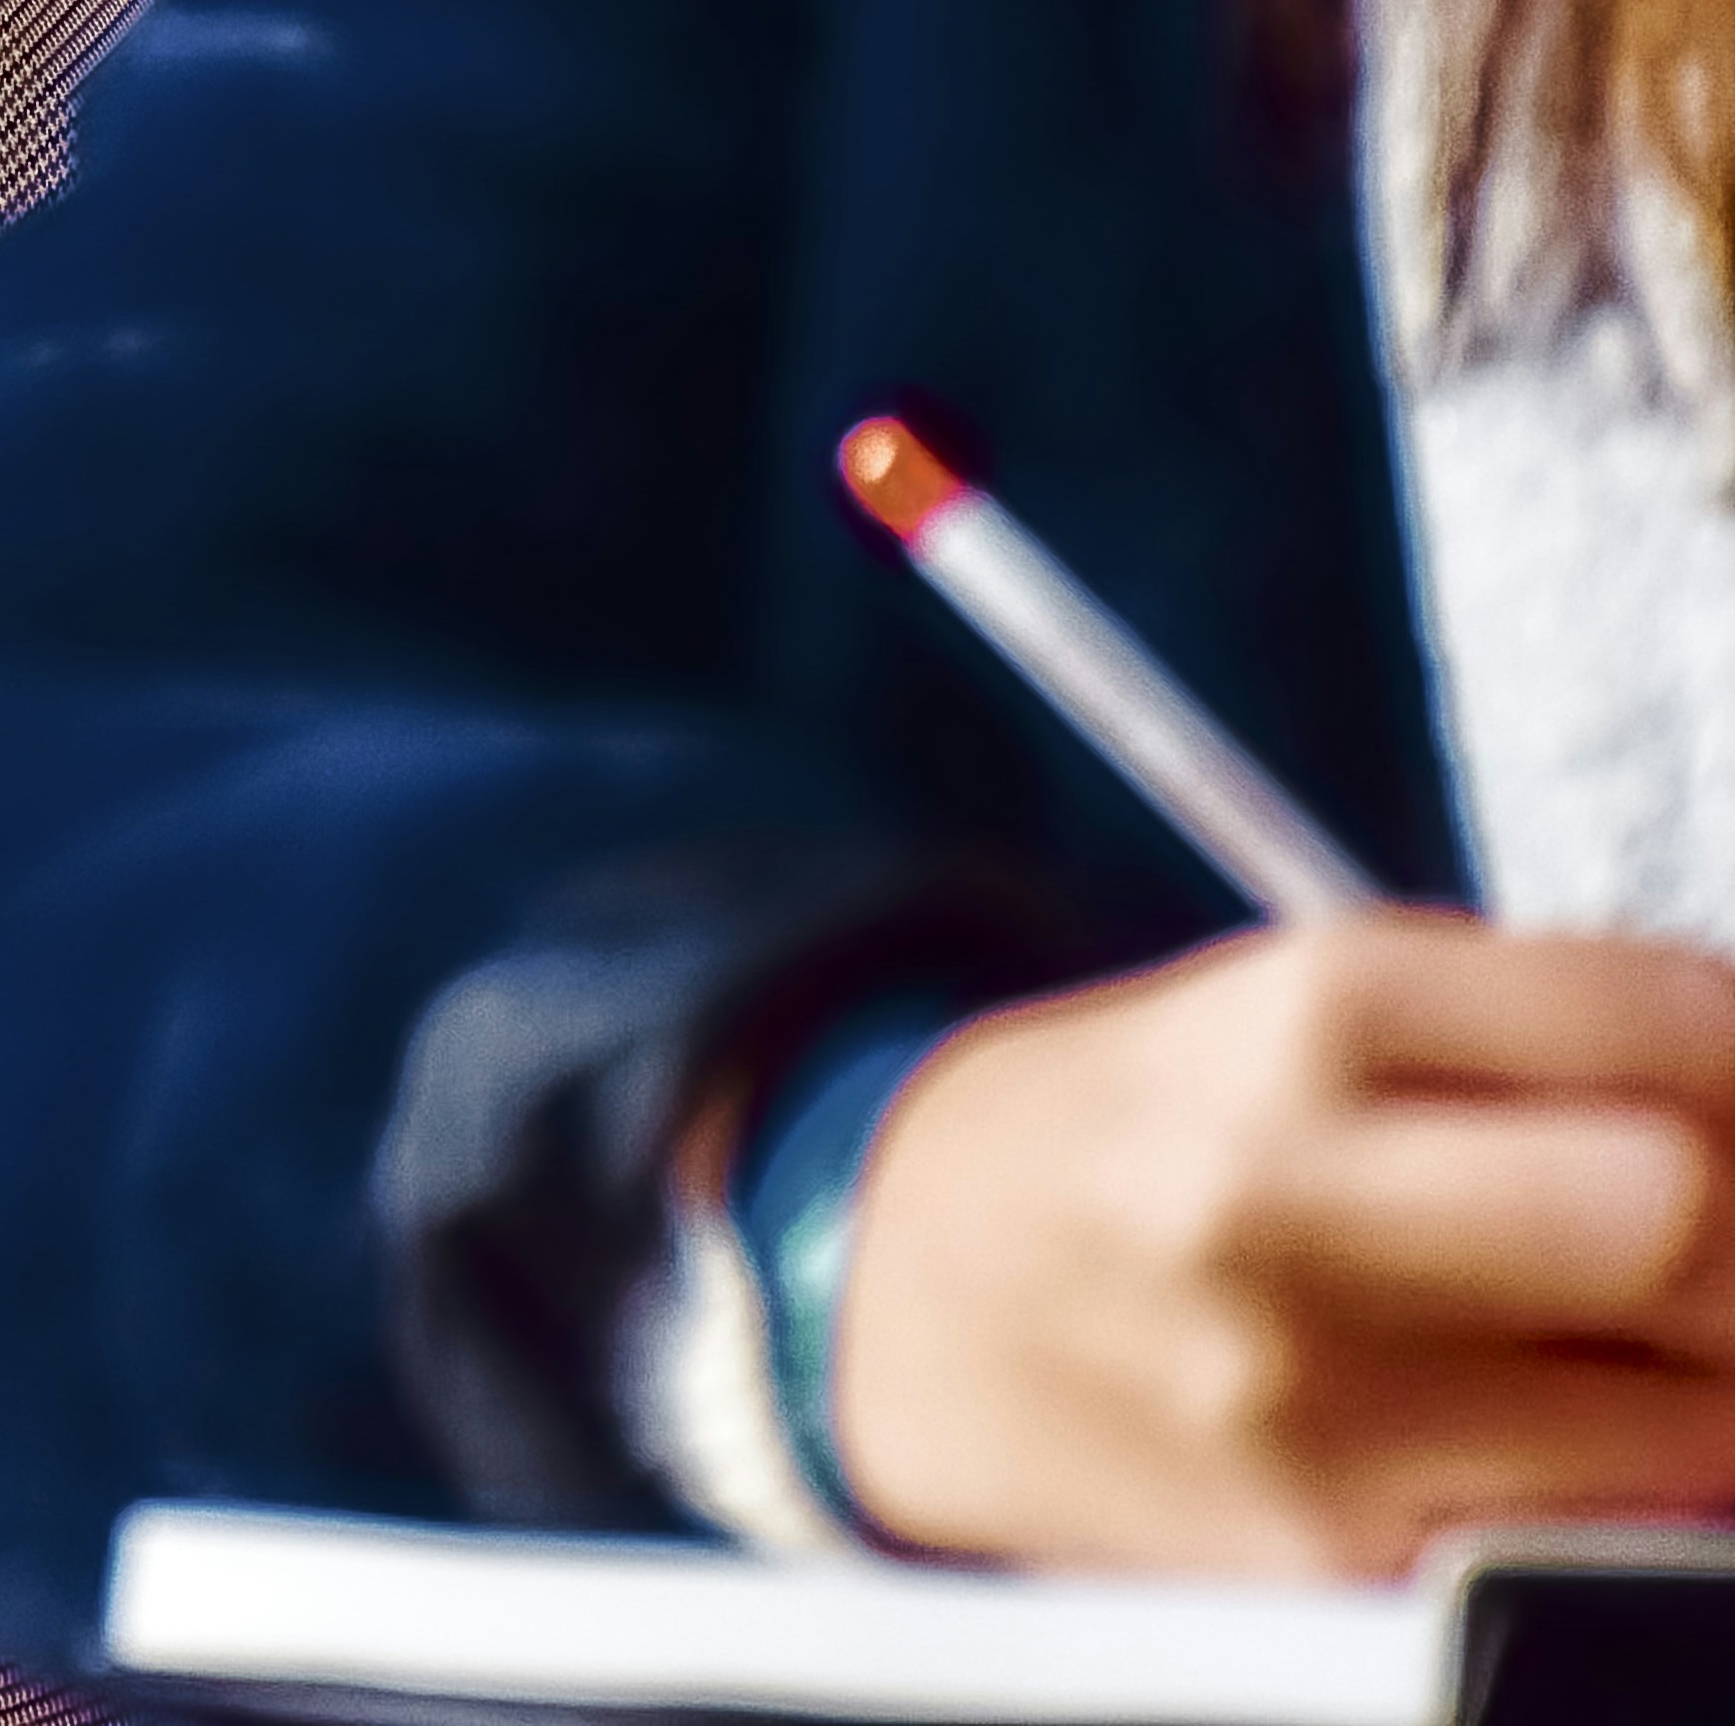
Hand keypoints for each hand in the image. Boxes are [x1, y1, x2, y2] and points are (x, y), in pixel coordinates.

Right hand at [839, 914, 1734, 1573]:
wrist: (901, 1305)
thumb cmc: (1133, 1136)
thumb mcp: (1292, 1003)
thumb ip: (1530, 1027)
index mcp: (1297, 1015)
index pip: (1665, 1026)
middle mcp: (1288, 1197)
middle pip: (1688, 1217)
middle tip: (1722, 1218)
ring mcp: (1311, 1397)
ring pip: (1699, 1415)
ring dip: (1720, 1369)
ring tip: (1659, 1326)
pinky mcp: (1338, 1550)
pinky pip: (1610, 1529)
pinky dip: (1648, 1480)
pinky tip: (1586, 1420)